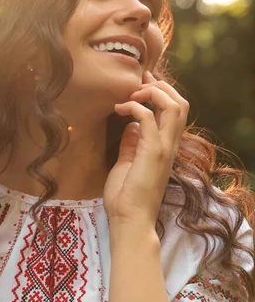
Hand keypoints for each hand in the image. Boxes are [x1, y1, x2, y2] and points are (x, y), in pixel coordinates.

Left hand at [103, 70, 188, 228]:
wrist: (129, 220)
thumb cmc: (126, 196)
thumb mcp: (127, 162)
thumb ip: (131, 143)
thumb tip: (130, 126)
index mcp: (166, 146)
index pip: (175, 111)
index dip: (162, 92)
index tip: (141, 84)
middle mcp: (170, 145)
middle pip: (180, 103)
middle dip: (161, 86)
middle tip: (139, 81)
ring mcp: (163, 148)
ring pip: (174, 106)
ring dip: (153, 92)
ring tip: (132, 93)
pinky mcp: (152, 152)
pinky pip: (147, 118)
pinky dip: (134, 106)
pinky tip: (120, 109)